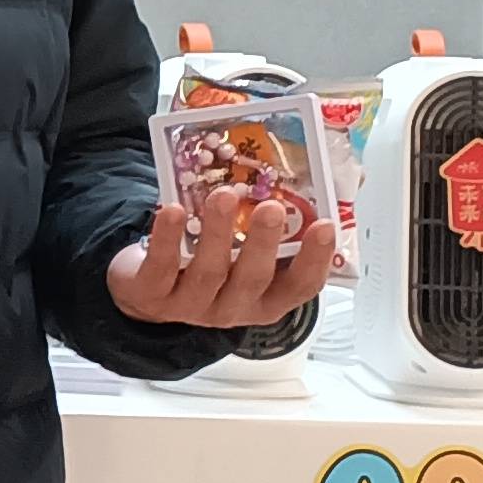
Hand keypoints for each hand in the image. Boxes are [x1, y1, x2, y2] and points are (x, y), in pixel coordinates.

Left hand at [105, 192, 335, 331]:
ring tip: (223, 196)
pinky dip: (167, 239)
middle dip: (263, 244)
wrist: (150, 289)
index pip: (300, 287)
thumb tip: (332, 176)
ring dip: (217, 233)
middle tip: (271, 207)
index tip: (326, 225)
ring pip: (208, 273)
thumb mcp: (248, 251)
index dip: (315, 260)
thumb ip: (285, 222)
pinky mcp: (152, 295)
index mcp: (266, 298)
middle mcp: (233, 307)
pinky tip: (172, 211)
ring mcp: (191, 306)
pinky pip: (161, 268)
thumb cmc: (214, 262)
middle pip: (253, 280)